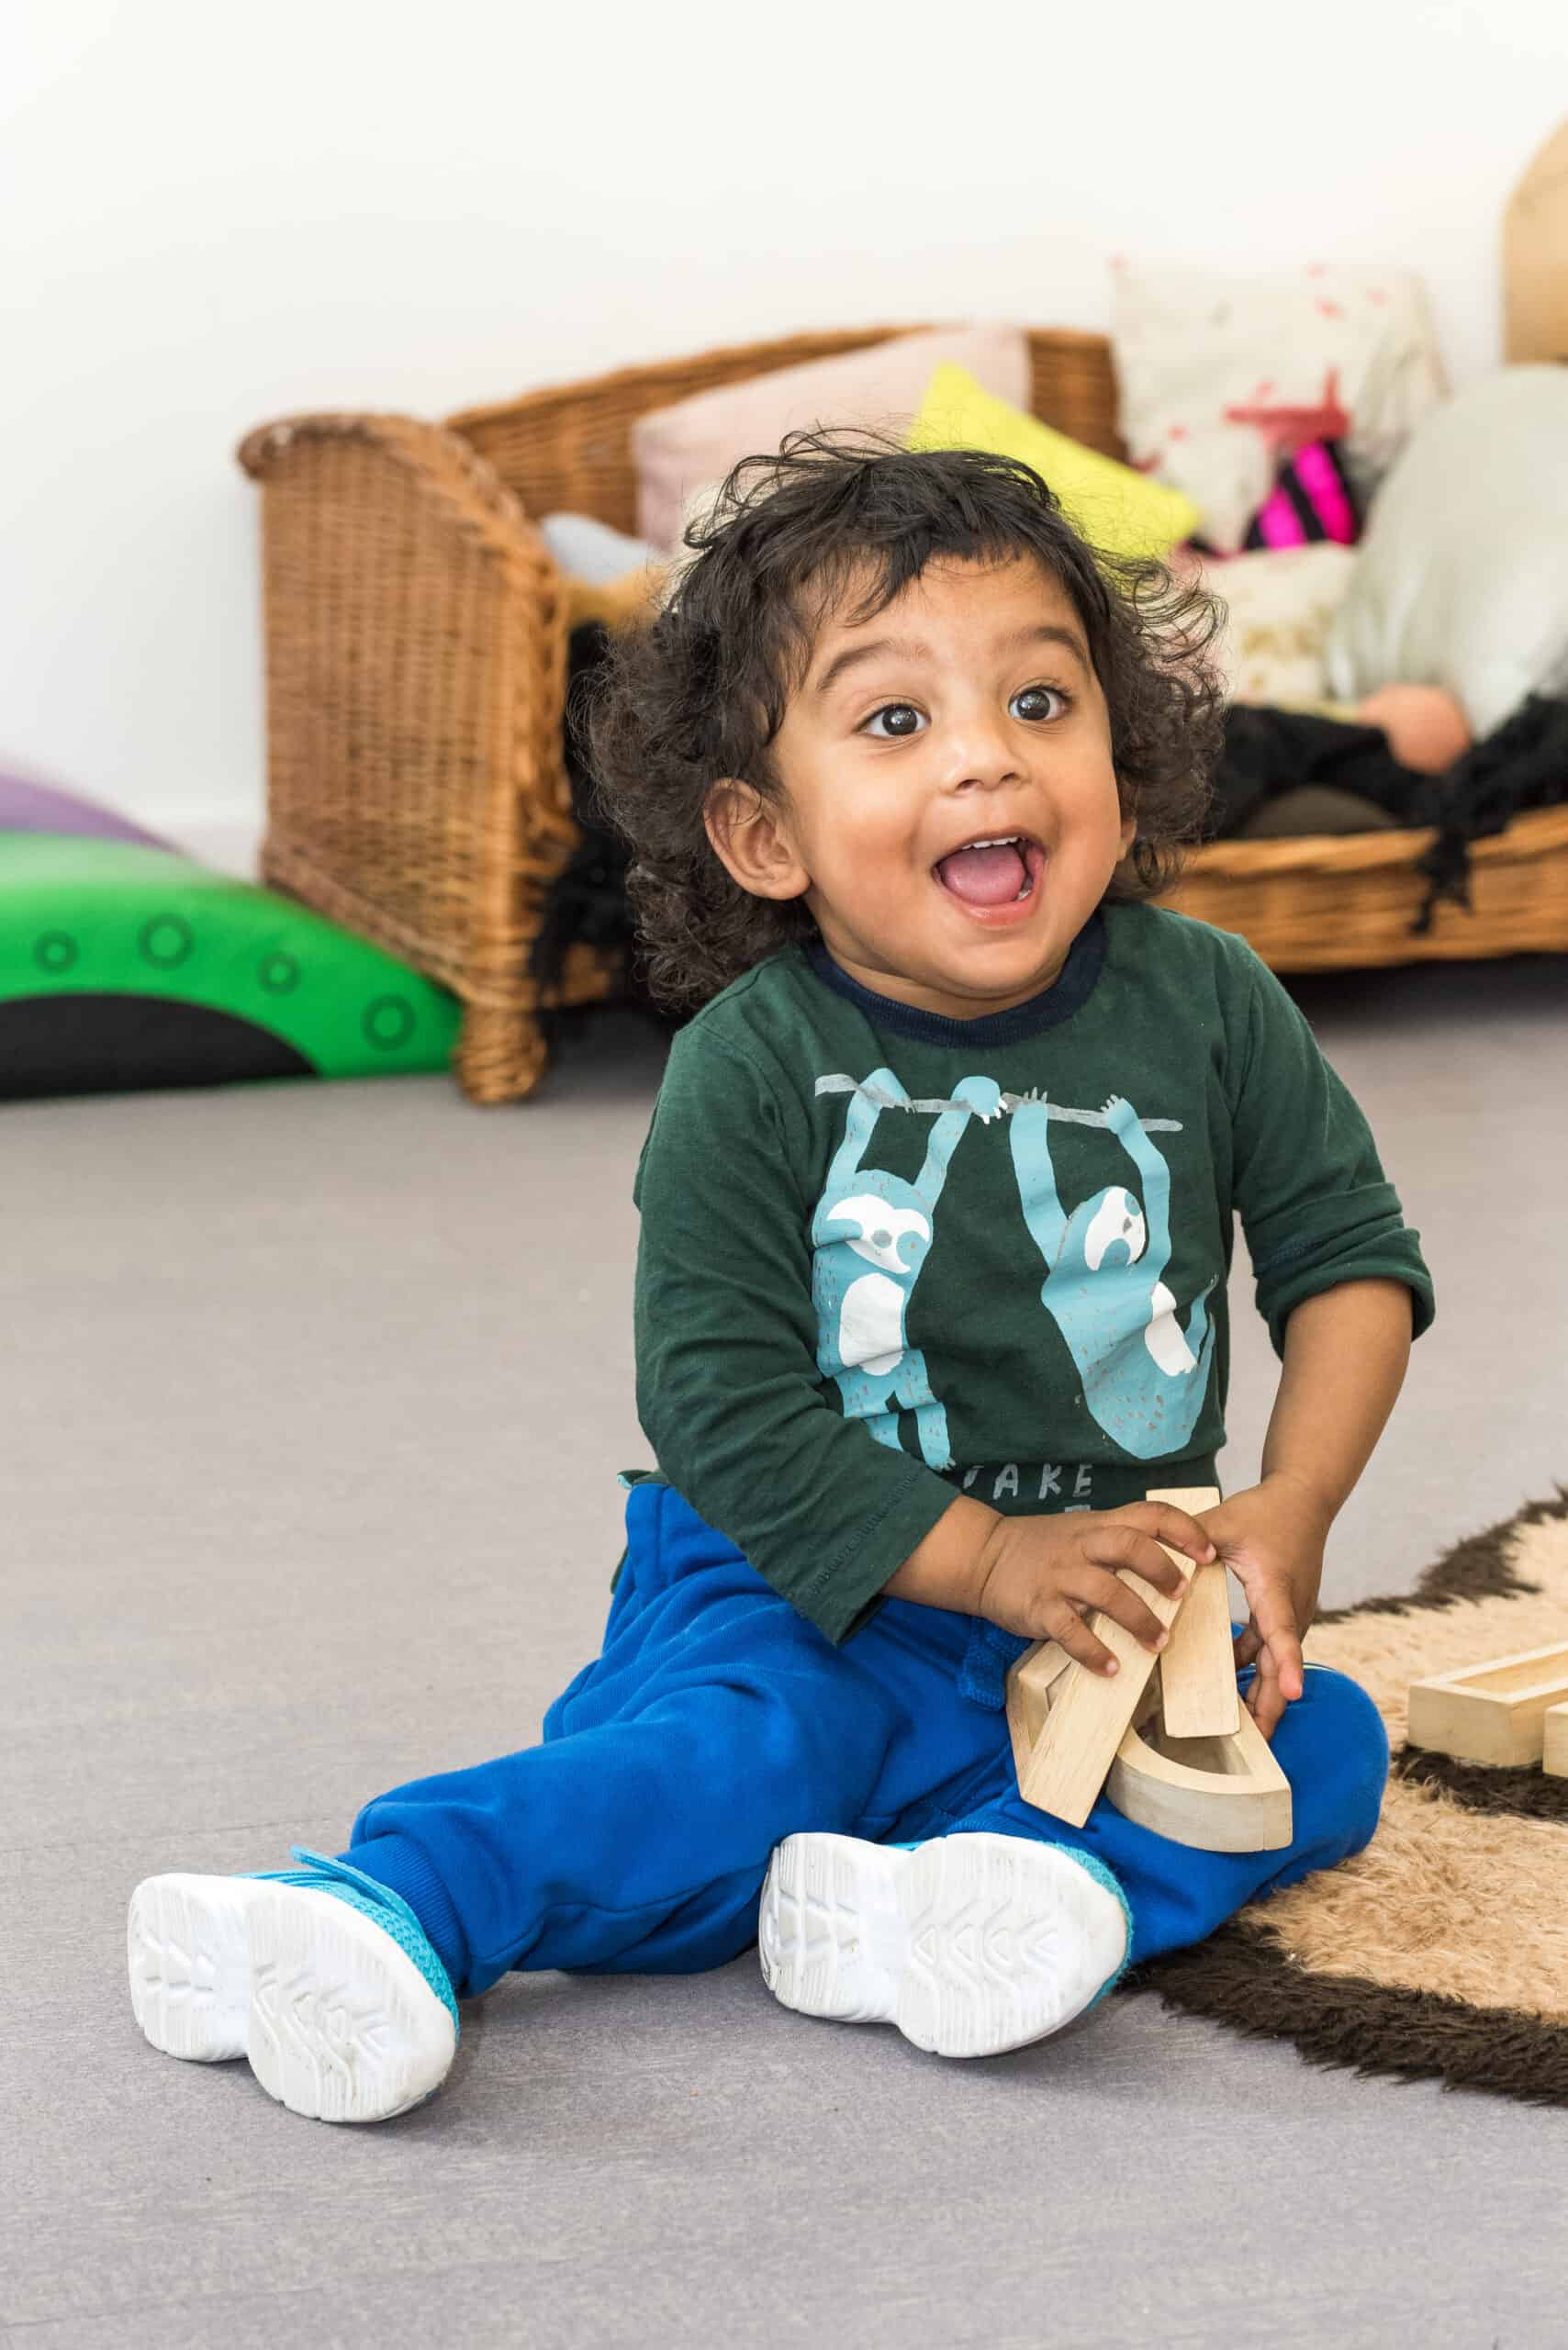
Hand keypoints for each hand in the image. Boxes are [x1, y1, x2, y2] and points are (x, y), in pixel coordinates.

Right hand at [973, 1501, 1218, 1675]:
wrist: (983, 1556)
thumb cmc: (1043, 1548)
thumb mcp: (1082, 1531)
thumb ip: (1120, 1542)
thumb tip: (1176, 1568)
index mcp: (1099, 1525)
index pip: (1149, 1514)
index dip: (1184, 1530)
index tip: (1209, 1554)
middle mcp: (1082, 1546)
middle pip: (1131, 1546)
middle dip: (1163, 1571)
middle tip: (1183, 1596)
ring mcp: (1060, 1576)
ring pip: (1106, 1592)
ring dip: (1138, 1620)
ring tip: (1158, 1644)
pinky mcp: (1039, 1607)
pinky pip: (1069, 1630)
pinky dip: (1093, 1652)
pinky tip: (1111, 1669)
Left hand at [1199, 1472, 1331, 1739]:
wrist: (1304, 1500)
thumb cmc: (1266, 1511)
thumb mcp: (1223, 1522)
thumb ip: (1188, 1542)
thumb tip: (1151, 1558)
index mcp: (1276, 1587)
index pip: (1282, 1631)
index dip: (1286, 1665)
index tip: (1291, 1693)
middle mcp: (1291, 1607)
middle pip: (1282, 1664)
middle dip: (1272, 1704)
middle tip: (1256, 1741)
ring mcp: (1290, 1613)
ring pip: (1275, 1662)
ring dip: (1262, 1693)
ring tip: (1241, 1729)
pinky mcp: (1283, 1613)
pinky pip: (1267, 1649)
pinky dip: (1253, 1669)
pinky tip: (1230, 1688)